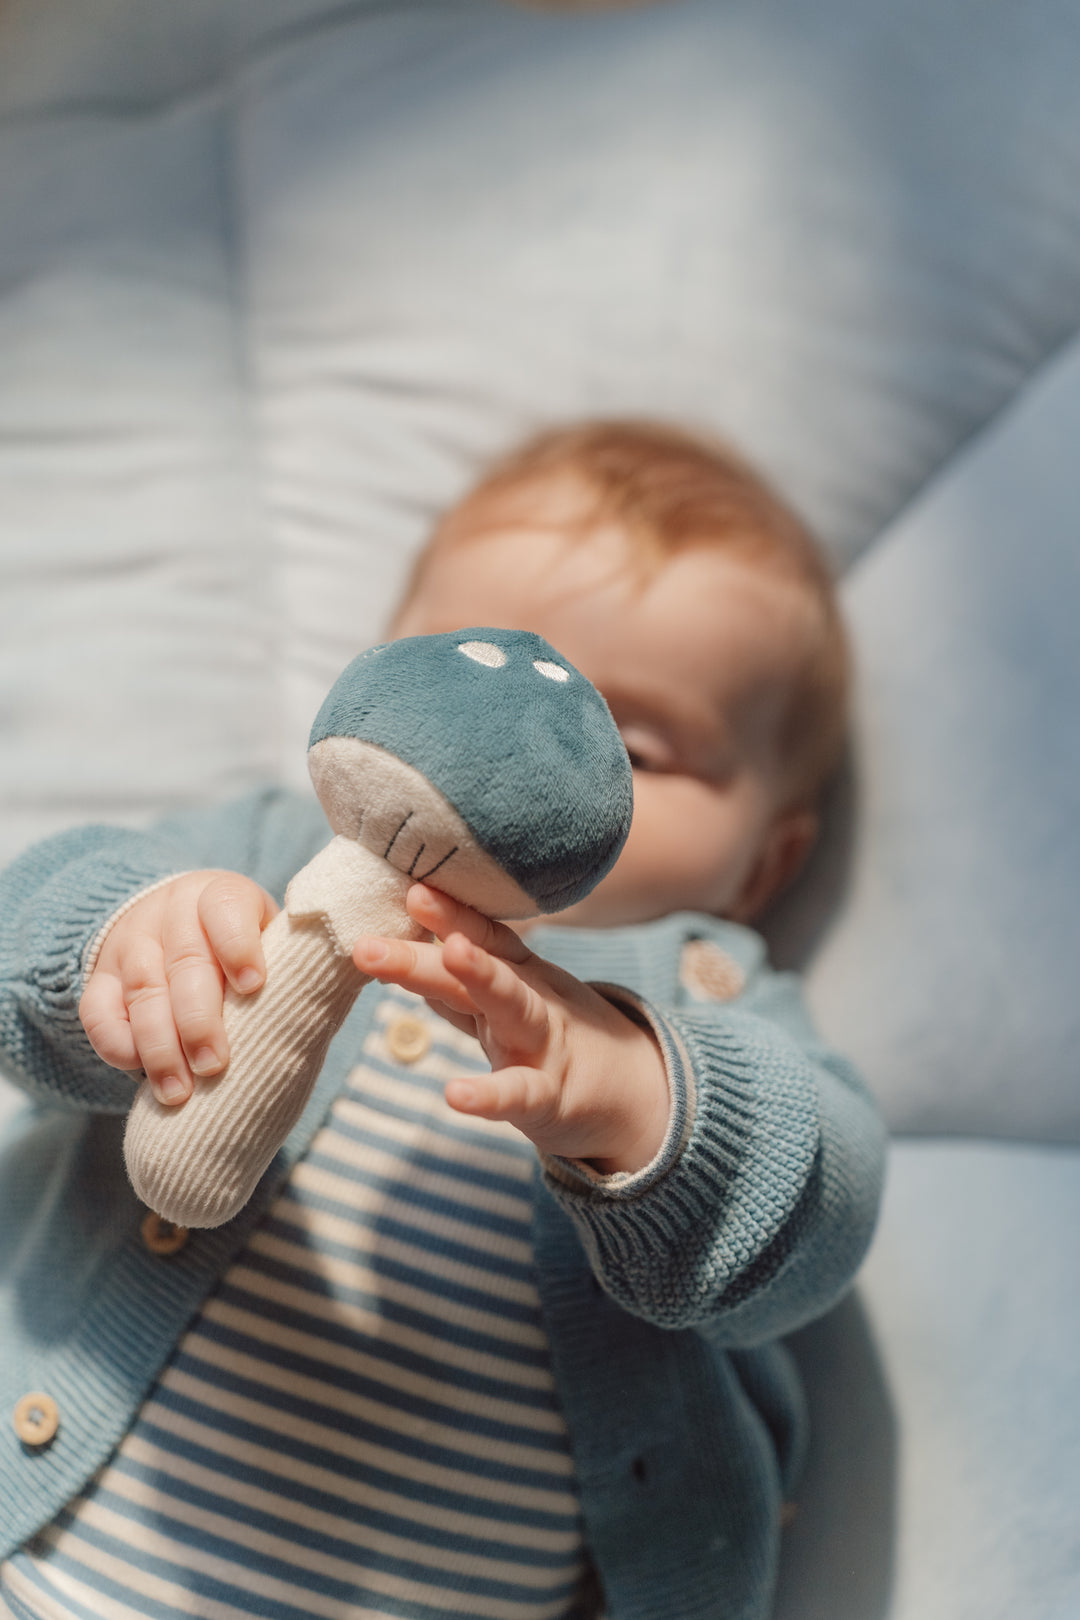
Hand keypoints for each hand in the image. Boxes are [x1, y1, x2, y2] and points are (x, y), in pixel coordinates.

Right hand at [79, 871, 277, 1106]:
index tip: (255, 985)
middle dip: (199, 1020)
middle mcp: (171, 913)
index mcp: (220, 896)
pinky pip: (98, 1012)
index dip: (238, 946)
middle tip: (215, 1064)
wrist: (171, 922)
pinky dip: (117, 1045)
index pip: (225, 909)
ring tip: (179, 1092)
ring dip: (160, 1047)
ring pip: (142, 992)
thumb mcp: (268, 935)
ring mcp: (131, 944)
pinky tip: (138, 1072)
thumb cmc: (239, 943)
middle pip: (183, 962)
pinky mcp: (100, 977)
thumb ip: (295, 958)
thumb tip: (356, 976)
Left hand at [353, 884, 669, 1173]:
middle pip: (479, 965)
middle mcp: (529, 1000)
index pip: (481, 936)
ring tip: (450, 951)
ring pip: (510, 1005)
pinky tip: (455, 1095)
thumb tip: (400, 953)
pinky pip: (519, 1094)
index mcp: (517, 977)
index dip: (448, 913)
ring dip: (481, 975)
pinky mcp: (550, 1098)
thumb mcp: (510, 1007)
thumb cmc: (553, 1046)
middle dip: (424, 952)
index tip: (410, 889)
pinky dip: (489, 1096)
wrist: (632, 1098)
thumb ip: (459, 986)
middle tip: (369, 944)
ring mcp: (542, 1044)